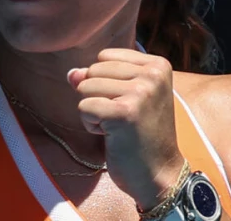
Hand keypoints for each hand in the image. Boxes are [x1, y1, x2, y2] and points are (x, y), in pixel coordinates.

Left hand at [67, 49, 184, 208]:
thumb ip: (98, 77)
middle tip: (122, 118)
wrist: (160, 174)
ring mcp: (140, 93)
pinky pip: (84, 107)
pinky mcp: (124, 112)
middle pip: (93, 70)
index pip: (105, 56)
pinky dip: (91, 125)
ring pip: (85, 87)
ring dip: (93, 111)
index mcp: (157, 65)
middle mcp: (152, 75)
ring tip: (117, 126)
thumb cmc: (141, 134)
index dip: (105, 81)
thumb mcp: (125, 96)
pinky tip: (112, 135)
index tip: (128, 103)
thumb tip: (71, 73)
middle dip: (97, 96)